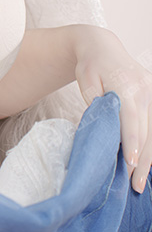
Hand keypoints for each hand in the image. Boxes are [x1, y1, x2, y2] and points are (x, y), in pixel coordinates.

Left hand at [73, 25, 151, 191]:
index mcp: (126, 85)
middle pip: (146, 130)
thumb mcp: (86, 81)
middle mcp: (144, 89)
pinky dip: (150, 146)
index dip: (130, 142)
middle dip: (141, 159)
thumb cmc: (89, 66)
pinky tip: (146, 164)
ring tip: (140, 181)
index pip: (131, 119)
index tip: (128, 164)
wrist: (102, 47)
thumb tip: (105, 129)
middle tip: (134, 184)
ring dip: (148, 158)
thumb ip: (97, 104)